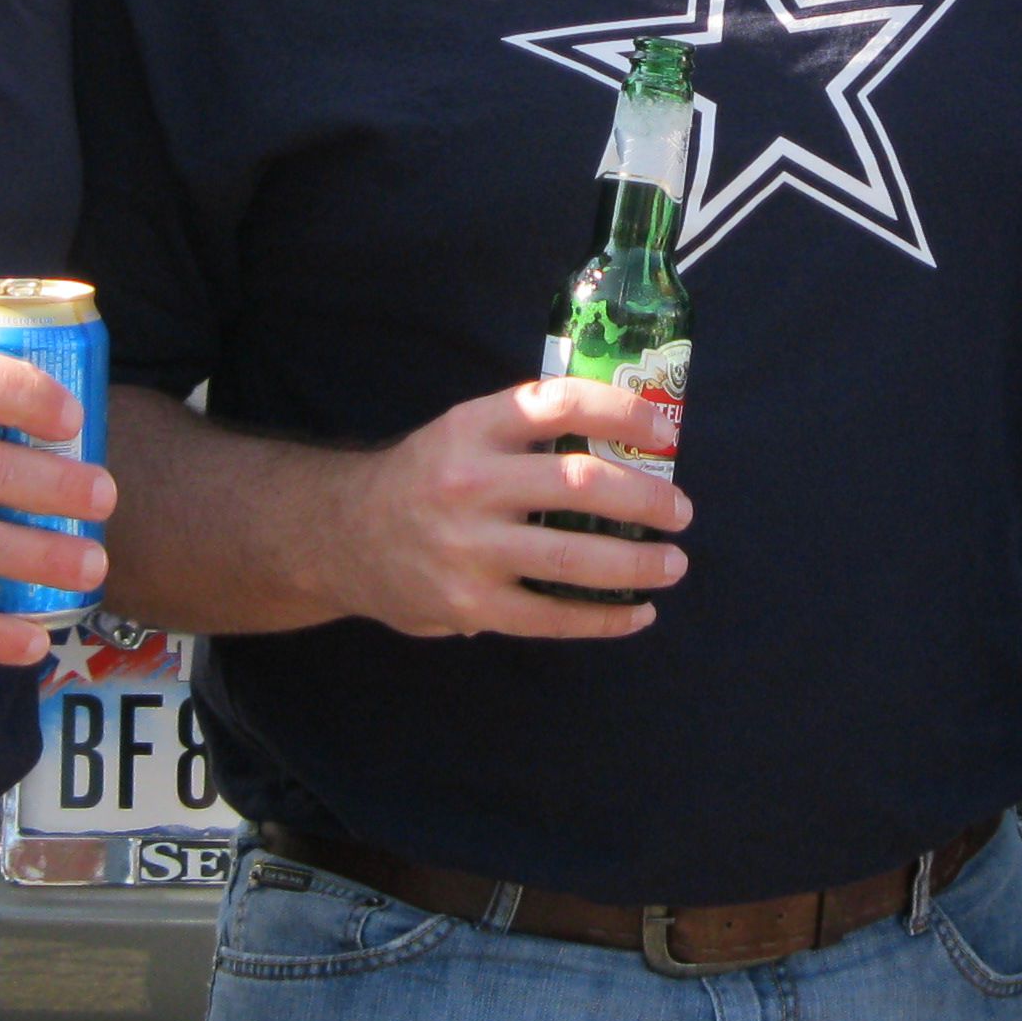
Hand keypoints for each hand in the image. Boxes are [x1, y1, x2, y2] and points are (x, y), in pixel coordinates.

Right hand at [319, 375, 690, 639]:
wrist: (340, 536)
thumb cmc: (425, 478)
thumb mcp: (463, 433)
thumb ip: (526, 434)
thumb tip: (627, 443)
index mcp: (473, 426)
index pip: (559, 403)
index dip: (621, 412)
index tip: (665, 431)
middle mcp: (469, 482)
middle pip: (578, 485)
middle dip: (645, 499)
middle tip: (682, 512)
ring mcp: (468, 548)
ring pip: (572, 558)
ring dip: (636, 564)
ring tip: (672, 565)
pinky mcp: (468, 604)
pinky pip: (552, 616)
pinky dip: (604, 617)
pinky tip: (637, 613)